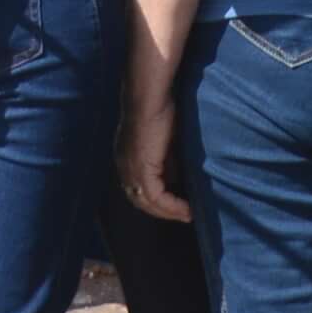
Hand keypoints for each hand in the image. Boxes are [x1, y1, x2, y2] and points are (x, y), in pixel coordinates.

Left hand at [118, 89, 189, 221]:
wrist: (150, 96)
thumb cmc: (160, 109)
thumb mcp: (164, 141)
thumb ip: (166, 160)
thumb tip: (177, 177)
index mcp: (125, 158)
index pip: (136, 189)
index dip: (155, 201)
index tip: (176, 206)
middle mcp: (123, 167)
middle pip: (139, 200)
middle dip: (162, 211)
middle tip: (184, 215)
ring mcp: (130, 169)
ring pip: (147, 202)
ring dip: (169, 212)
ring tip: (188, 214)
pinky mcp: (141, 169)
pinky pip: (156, 197)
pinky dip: (172, 206)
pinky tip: (187, 208)